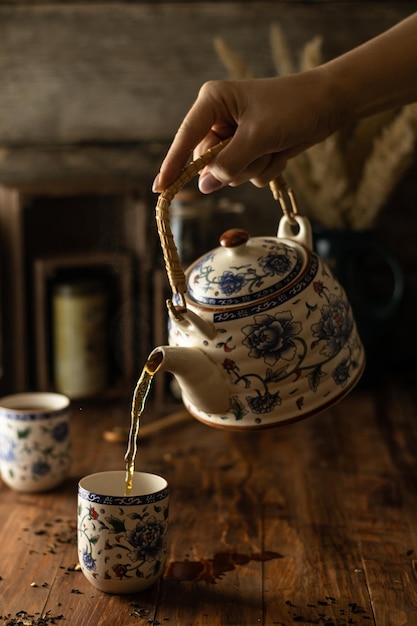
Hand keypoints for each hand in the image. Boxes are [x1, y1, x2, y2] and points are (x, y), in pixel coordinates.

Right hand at [152, 72, 338, 192]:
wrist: (328, 105)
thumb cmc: (292, 108)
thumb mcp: (257, 136)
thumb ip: (228, 163)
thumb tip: (204, 185)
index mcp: (213, 102)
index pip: (186, 138)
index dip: (173, 165)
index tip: (159, 189)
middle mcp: (219, 120)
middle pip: (209, 163)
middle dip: (235, 166)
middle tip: (259, 150)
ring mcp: (235, 138)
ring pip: (229, 173)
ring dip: (254, 168)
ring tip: (273, 147)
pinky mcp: (250, 151)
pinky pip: (247, 176)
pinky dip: (266, 170)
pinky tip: (280, 152)